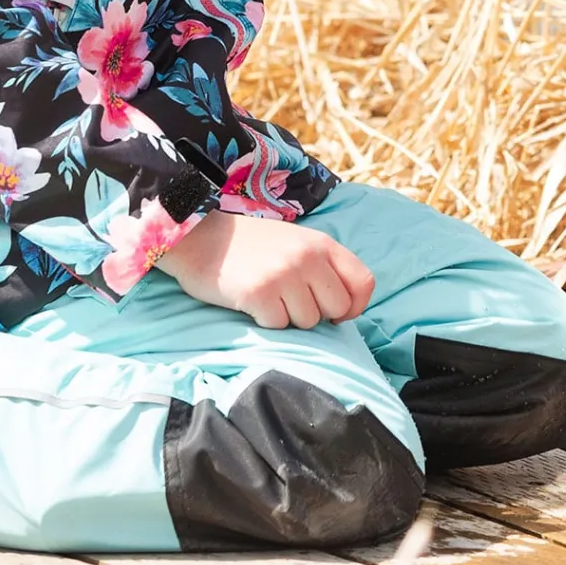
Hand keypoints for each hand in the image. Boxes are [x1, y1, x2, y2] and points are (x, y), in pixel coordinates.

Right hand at [157, 210, 374, 328]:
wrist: (202, 238)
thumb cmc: (252, 246)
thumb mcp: (296, 243)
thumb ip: (323, 266)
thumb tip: (346, 307)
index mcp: (322, 243)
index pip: (363, 283)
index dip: (353, 305)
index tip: (335, 312)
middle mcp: (308, 257)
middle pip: (337, 309)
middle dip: (318, 314)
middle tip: (291, 302)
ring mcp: (284, 274)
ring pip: (308, 322)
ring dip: (289, 317)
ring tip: (269, 296)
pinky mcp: (260, 293)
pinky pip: (278, 326)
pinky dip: (266, 321)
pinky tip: (252, 301)